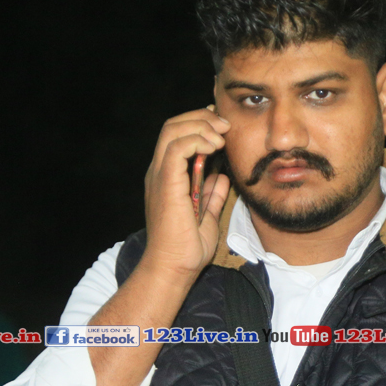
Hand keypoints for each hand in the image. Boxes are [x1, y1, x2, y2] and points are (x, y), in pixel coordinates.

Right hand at [141, 106, 230, 278]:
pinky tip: (214, 147)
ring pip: (173, 130)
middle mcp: (159, 172)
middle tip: (226, 124)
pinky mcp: (165, 184)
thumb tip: (222, 178)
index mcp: (167, 176)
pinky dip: (196, 140)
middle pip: (173, 125)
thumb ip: (212, 195)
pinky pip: (176, 149)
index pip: (177, 135)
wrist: (174, 269)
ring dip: (201, 125)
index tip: (224, 127)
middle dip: (202, 117)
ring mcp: (159, 176)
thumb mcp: (206, 216)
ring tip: (222, 134)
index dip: (201, 123)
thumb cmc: (187, 249)